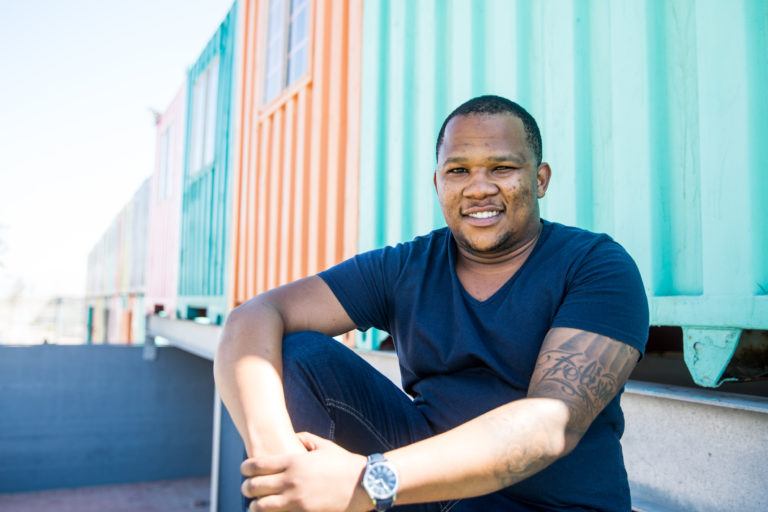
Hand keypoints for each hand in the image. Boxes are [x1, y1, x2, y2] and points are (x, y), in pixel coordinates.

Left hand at [242, 432, 370, 511]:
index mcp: (294, 462)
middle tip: (247, 489)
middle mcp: (291, 481)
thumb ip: (305, 439)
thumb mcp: (325, 446)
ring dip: (255, 506)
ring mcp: (296, 500)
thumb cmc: (345, 464)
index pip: (257, 465)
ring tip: (256, 505)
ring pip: (260, 507)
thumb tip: (293, 438)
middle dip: (246, 488)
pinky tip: (274, 511)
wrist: (365, 484)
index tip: (244, 470)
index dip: (246, 468)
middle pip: (253, 487)